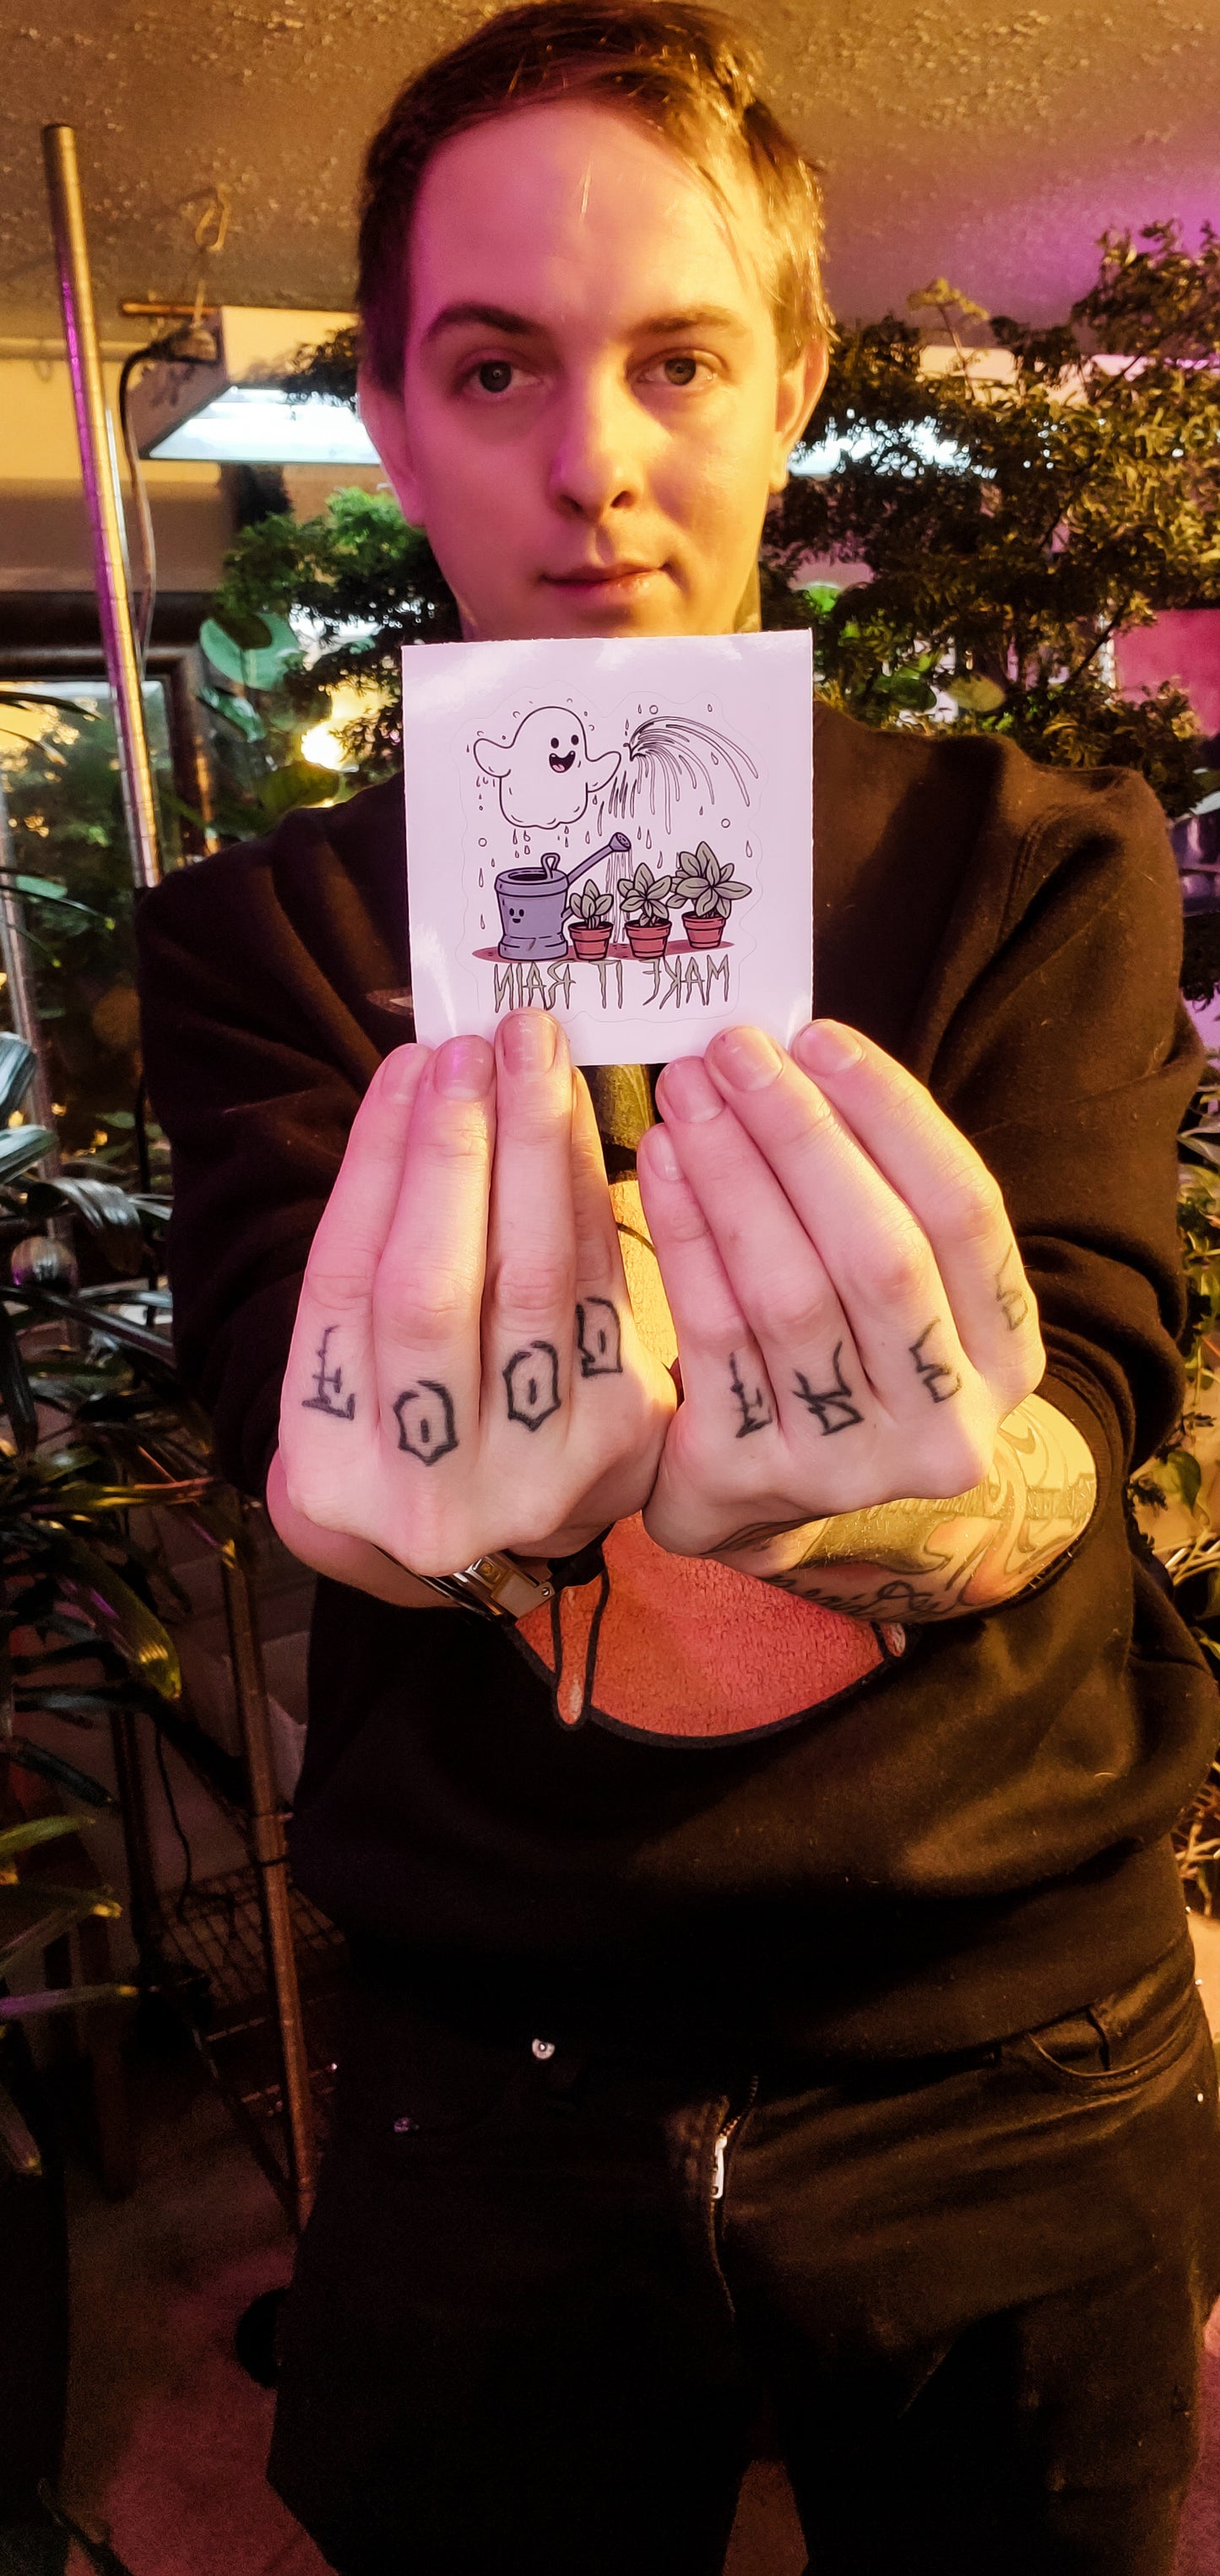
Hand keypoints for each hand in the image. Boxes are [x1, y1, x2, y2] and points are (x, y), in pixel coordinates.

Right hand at [275, 1012, 674, 1576]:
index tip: (406, 1068)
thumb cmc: (406, 1418)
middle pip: (434, 1293)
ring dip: (535, 1152)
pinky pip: (604, 1290)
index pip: (343, 1291)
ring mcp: (538, 1480)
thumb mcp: (351, 1367)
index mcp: (334, 1474)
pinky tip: (578, 1123)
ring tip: (532, 1057)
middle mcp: (431, 1494)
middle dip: (456, 1153)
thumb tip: (425, 1085)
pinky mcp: (623, 1446)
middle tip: (475, 1047)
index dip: (376, 1169)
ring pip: (534, 1284)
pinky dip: (591, 1196)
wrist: (495, 1537)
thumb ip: (372, 1256)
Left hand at [635, 1020, 1044, 1560]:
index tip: (818, 1037)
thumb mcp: (888, 1283)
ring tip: (687, 1093)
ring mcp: (851, 1464)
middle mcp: (949, 1424)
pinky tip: (655, 1164)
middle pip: (880, 1254)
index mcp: (1007, 1357)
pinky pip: (715, 1336)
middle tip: (733, 1052)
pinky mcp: (752, 1477)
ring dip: (733, 1175)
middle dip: (801, 1136)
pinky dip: (684, 1237)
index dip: (893, 1116)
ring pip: (791, 1294)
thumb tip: (797, 1050)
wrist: (757, 1495)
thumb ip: (872, 1187)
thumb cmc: (830, 1349)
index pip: (966, 1214)